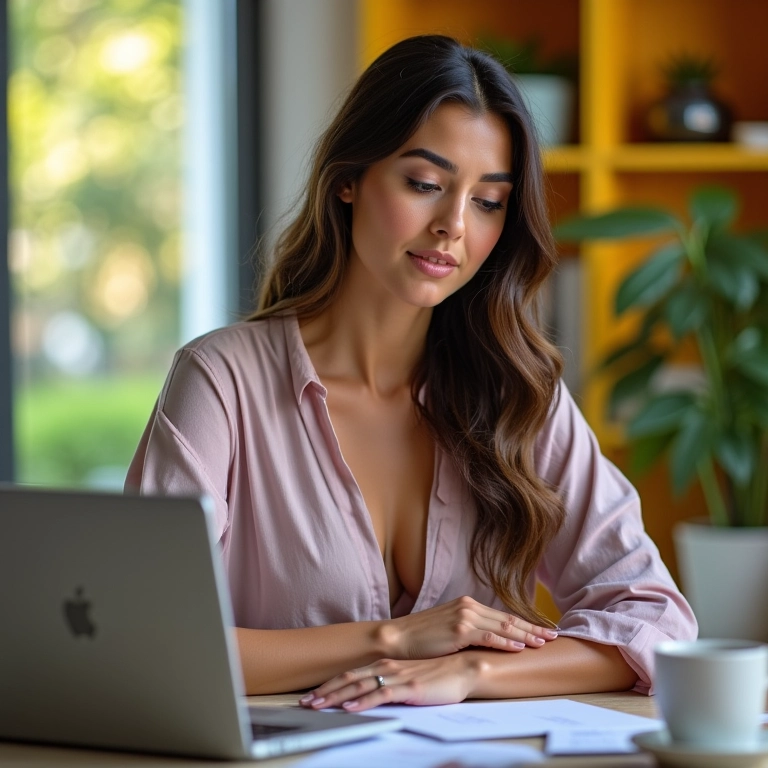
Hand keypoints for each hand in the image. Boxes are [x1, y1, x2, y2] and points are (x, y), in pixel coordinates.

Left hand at [299, 654, 479, 711]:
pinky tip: (350, 707)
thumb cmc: (438, 675)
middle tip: (305, 703)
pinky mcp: (409, 688)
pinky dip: (362, 701)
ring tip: (318, 706)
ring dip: (335, 697)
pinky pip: (380, 695)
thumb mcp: (408, 679)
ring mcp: (396, 677)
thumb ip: (390, 684)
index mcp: (385, 665)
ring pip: (359, 687)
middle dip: (324, 692)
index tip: (312, 695)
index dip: (329, 685)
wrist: (464, 668)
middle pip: (348, 680)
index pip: (350, 675)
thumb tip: (372, 694)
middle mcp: (387, 668)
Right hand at [381, 595, 556, 658]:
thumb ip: (469, 631)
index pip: (503, 615)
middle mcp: (469, 606)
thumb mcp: (449, 629)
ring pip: (503, 626)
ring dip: (526, 635)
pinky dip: (507, 642)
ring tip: (543, 642)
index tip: (542, 630)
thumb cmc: (421, 638)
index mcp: (468, 605)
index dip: (525, 623)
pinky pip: (489, 636)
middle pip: (508, 618)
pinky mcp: (460, 630)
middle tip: (553, 635)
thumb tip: (489, 642)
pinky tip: (520, 647)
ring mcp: (465, 617)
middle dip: (533, 628)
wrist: (398, 638)